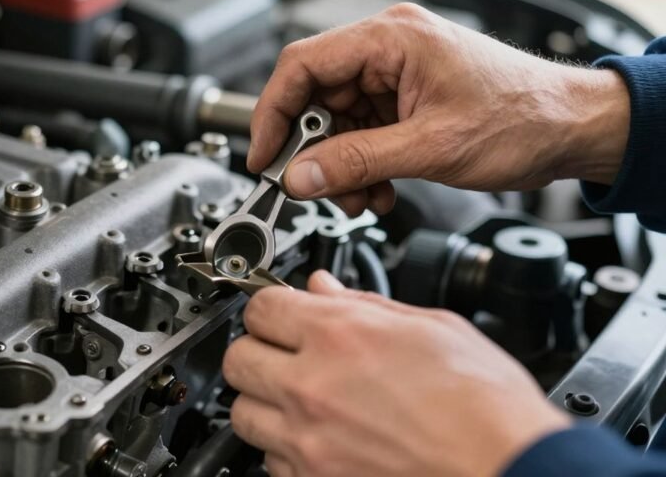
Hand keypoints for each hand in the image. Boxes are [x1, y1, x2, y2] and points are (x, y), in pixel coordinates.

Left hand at [222, 271, 570, 476]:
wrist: (510, 471)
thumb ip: (365, 305)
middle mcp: (312, 386)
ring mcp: (308, 441)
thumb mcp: (433, 328)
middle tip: (285, 354)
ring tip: (301, 401)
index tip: (281, 313)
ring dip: (265, 403)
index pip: (260, 306)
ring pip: (243, 413)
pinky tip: (319, 438)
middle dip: (258, 351)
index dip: (271, 306)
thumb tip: (324, 289)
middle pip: (237, 358)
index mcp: (340, 336)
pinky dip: (286, 450)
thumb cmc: (486, 406)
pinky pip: (270, 461)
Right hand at [249, 3, 629, 215]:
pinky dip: (362, 168)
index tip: (263, 157)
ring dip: (340, 168)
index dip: (273, 114)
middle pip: (315, 99)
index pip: (301, 66)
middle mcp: (387, 51)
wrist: (574, 130)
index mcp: (390, 39)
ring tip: (360, 198)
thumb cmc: (525, 117)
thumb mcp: (430, 147)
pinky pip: (361, 135)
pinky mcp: (405, 101)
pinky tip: (379, 192)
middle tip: (313, 189)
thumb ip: (356, 162)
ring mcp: (395, 76)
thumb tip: (299, 177)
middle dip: (313, 152)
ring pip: (336, 124)